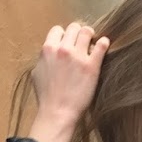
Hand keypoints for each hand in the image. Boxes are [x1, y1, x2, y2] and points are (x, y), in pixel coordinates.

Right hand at [29, 23, 109, 141]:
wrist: (57, 113)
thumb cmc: (46, 97)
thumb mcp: (37, 73)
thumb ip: (44, 59)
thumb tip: (49, 53)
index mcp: (48, 49)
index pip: (57, 30)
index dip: (63, 36)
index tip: (68, 43)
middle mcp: (63, 49)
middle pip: (74, 28)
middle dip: (77, 34)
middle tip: (82, 43)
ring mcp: (78, 57)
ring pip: (87, 31)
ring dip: (90, 36)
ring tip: (92, 44)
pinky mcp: (92, 66)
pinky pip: (101, 45)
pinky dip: (103, 43)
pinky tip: (103, 46)